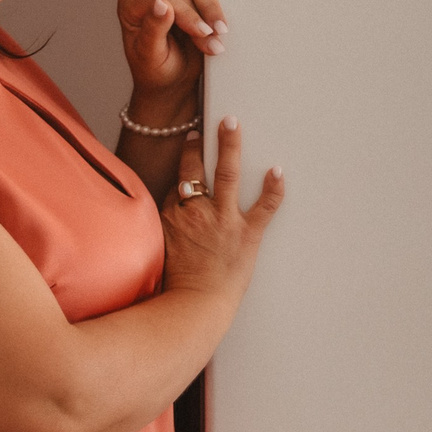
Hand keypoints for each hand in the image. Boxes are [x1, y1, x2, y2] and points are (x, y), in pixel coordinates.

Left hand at [118, 0, 227, 119]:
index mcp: (131, 6)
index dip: (187, 15)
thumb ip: (153, 30)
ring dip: (212, 9)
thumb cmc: (156, 73)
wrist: (170, 84)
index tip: (203, 34)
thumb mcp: (152, 58)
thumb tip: (162, 4)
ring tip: (219, 33)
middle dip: (202, 15)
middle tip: (215, 38)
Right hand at [160, 118, 283, 303]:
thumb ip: (158, 234)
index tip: (188, 149)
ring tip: (232, 124)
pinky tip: (277, 170)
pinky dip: (273, 188)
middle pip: (195, 171)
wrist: (193, 308)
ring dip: (229, 146)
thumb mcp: (154, 255)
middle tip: (201, 128)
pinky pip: (264, 206)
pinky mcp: (247, 234)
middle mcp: (196, 212)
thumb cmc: (172, 289)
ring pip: (227, 174)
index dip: (185, 169)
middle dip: (197, 147)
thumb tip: (159, 225)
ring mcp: (223, 221)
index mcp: (172, 218)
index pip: (179, 185)